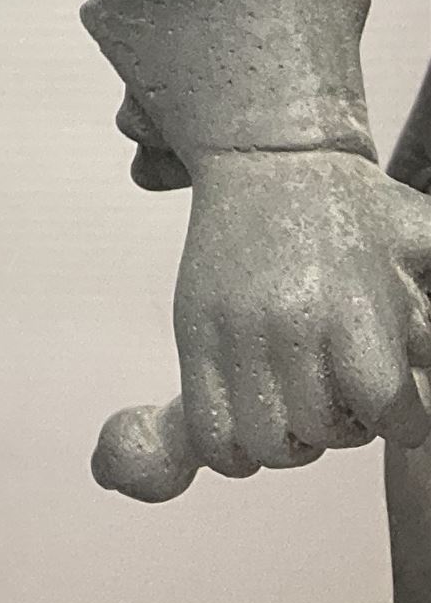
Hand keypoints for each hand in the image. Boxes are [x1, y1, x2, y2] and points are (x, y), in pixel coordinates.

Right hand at [171, 149, 430, 473]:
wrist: (266, 157)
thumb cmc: (352, 203)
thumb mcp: (423, 237)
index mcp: (354, 311)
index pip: (391, 417)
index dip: (402, 419)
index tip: (397, 401)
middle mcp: (291, 327)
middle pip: (326, 434)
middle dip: (344, 424)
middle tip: (343, 391)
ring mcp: (236, 334)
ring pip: (266, 445)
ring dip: (289, 438)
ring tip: (297, 401)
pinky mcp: (193, 335)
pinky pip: (209, 433)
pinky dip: (232, 445)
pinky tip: (255, 413)